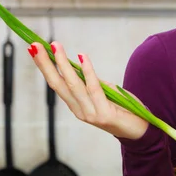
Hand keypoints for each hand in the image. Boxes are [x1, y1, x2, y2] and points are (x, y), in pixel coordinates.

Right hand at [29, 41, 148, 139]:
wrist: (141, 131)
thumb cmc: (123, 109)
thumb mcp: (104, 92)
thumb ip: (91, 81)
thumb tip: (78, 64)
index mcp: (76, 106)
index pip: (56, 84)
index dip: (45, 66)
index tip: (34, 49)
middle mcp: (79, 111)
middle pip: (58, 84)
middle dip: (45, 64)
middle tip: (35, 45)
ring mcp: (90, 114)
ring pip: (73, 85)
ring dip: (62, 63)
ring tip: (55, 46)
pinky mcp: (104, 114)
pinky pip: (94, 88)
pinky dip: (88, 71)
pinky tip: (82, 57)